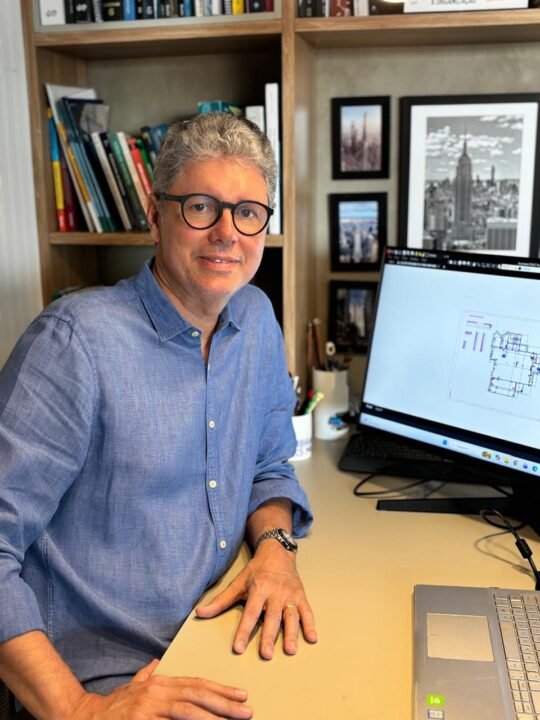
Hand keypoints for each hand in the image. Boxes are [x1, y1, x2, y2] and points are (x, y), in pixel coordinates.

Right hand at [72, 659, 252, 719]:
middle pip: (196, 697)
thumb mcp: (132, 687)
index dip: (220, 690)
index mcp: (159, 684)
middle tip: (247, 711)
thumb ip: (147, 675)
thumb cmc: (112, 708)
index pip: (196, 684)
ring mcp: (148, 710)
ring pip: (186, 712)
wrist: (83, 718)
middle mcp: (156, 693)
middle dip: (224, 704)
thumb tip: (157, 661)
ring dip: (211, 718)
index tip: (241, 695)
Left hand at [196, 542, 316, 659]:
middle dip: (269, 636)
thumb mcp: (238, 582)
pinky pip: (307, 611)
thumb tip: (199, 613)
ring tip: (290, 651)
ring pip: (291, 616)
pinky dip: (310, 624)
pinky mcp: (301, 596)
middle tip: (266, 655)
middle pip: (272, 617)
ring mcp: (290, 595)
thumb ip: (221, 600)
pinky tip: (312, 638)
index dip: (244, 630)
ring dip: (291, 633)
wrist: (278, 552)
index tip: (238, 648)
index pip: (250, 613)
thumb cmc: (256, 570)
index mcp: (258, 589)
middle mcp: (275, 593)